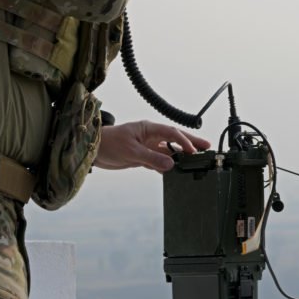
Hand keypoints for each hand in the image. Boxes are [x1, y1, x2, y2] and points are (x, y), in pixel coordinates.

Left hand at [93, 120, 210, 172]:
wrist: (92, 150)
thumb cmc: (108, 143)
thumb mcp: (131, 151)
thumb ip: (151, 158)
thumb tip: (171, 165)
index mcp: (149, 128)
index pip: (172, 133)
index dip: (184, 141)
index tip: (193, 151)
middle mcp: (150, 136)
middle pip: (175, 138)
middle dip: (191, 142)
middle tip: (206, 147)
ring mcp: (147, 146)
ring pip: (169, 150)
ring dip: (181, 154)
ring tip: (196, 159)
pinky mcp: (143, 156)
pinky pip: (160, 159)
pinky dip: (168, 164)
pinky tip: (176, 169)